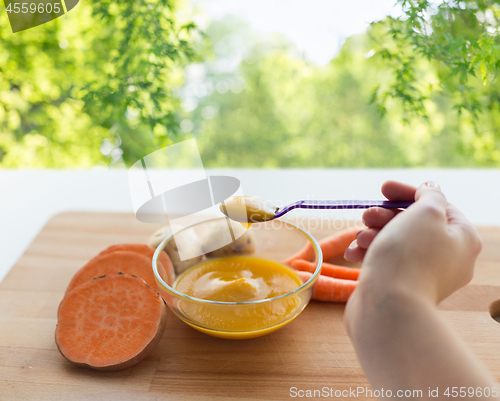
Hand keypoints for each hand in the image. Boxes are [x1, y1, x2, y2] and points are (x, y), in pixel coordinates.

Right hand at [345, 180, 481, 303]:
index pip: (438, 205)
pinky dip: (370, 253)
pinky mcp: (401, 286)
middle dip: (385, 216)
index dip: (408, 193)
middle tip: (367, 216)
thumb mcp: (426, 213)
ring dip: (373, 234)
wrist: (388, 308)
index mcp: (462, 238)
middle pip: (414, 223)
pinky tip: (353, 254)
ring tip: (359, 239)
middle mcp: (448, 257)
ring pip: (396, 242)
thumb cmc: (409, 256)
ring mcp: (424, 274)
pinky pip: (386, 261)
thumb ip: (430, 195)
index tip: (383, 189)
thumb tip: (431, 188)